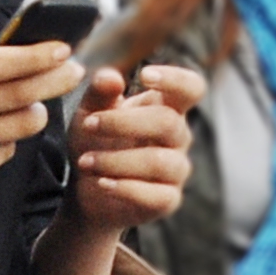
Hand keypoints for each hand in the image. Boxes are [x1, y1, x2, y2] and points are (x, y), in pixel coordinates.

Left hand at [67, 63, 204, 232]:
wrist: (85, 188)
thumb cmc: (95, 141)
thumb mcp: (89, 112)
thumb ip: (99, 92)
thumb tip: (111, 77)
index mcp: (166, 107)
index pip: (191, 87)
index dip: (176, 79)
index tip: (144, 75)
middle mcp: (177, 137)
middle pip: (168, 122)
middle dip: (123, 123)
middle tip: (88, 125)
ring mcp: (176, 170)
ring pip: (161, 162)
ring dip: (117, 160)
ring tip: (85, 161)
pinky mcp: (167, 200)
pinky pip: (158, 196)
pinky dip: (126, 189)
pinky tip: (101, 183)